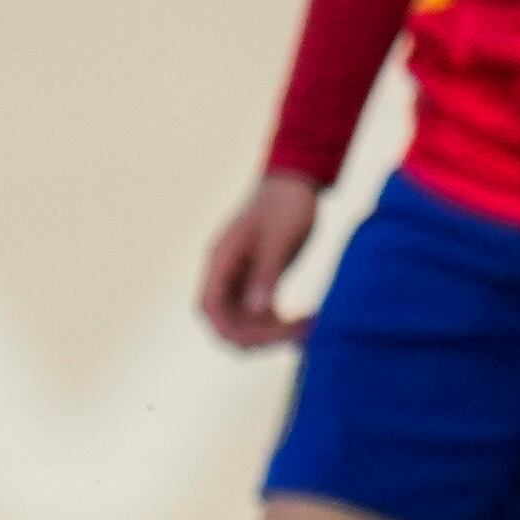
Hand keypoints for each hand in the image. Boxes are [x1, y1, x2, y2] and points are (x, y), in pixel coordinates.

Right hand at [199, 172, 325, 348]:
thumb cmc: (287, 204)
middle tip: (300, 333)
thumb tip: (255, 312)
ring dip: (270, 332)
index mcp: (221, 260)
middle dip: (259, 336)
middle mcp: (224, 272)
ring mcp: (239, 276)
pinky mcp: (256, 278)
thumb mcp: (280, 239)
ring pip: (242, 320)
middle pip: (226, 321)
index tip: (270, 338)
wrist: (295, 181)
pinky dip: (276, 322)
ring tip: (309, 327)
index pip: (210, 307)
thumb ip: (266, 274)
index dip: (232, 330)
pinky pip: (257, 312)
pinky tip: (304, 321)